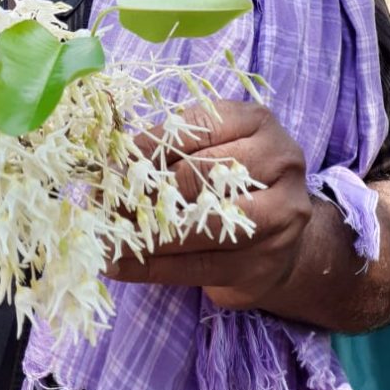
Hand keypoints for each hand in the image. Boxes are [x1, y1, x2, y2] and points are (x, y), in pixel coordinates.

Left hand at [105, 100, 311, 309]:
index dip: (150, 146)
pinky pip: (200, 266)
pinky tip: (121, 267)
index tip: (113, 163)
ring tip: (107, 236)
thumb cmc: (235, 178)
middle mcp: (279, 162)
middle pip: (201, 174)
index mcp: (258, 122)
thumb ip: (172, 147)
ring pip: (200, 224)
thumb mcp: (213, 145)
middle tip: (105, 203)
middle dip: (146, 190)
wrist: (285, 232)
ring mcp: (280, 214)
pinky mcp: (265, 260)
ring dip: (147, 233)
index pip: (197, 128)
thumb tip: (113, 163)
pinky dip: (154, 267)